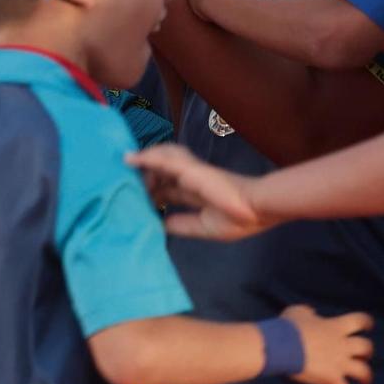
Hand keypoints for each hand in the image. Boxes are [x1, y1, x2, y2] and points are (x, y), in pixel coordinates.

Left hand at [128, 144, 270, 240]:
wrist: (256, 208)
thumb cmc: (237, 218)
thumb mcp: (203, 226)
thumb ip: (182, 224)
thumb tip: (160, 224)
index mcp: (198, 191)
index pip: (171, 188)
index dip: (155, 193)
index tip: (141, 201)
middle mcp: (193, 177)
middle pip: (164, 170)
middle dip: (147, 177)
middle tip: (131, 187)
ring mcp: (191, 170)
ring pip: (162, 157)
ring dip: (145, 161)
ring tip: (128, 165)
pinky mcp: (189, 167)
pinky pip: (163, 159)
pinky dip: (146, 157)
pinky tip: (130, 158)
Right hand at [280, 303, 373, 383]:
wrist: (282, 345)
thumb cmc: (287, 328)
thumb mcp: (298, 312)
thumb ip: (308, 312)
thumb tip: (312, 313)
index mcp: (335, 327)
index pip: (359, 320)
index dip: (366, 323)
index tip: (369, 326)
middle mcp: (341, 344)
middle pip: (366, 347)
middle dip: (367, 352)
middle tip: (364, 356)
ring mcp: (338, 363)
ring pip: (363, 371)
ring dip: (367, 377)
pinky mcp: (331, 379)